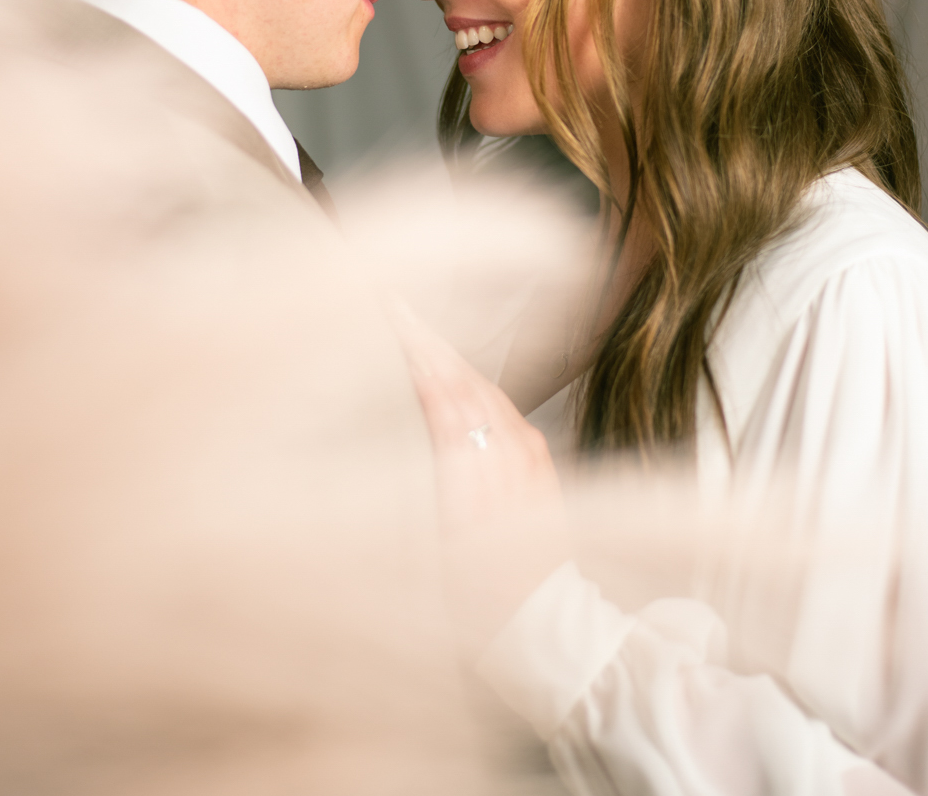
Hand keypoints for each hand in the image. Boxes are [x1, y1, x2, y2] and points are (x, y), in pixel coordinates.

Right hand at [390, 297, 571, 650]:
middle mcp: (506, 449)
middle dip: (425, 334)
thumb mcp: (433, 539)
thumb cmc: (476, 602)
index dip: (411, 342)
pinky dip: (469, 378)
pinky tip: (452, 372)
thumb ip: (430, 461)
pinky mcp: (538, 459)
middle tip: (390, 301)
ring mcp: (526, 451)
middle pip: (459, 374)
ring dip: (445, 351)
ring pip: (479, 383)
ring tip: (412, 326)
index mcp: (473, 467)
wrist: (541, 627)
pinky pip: (499, 402)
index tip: (386, 309)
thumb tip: (418, 397)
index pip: (437, 384)